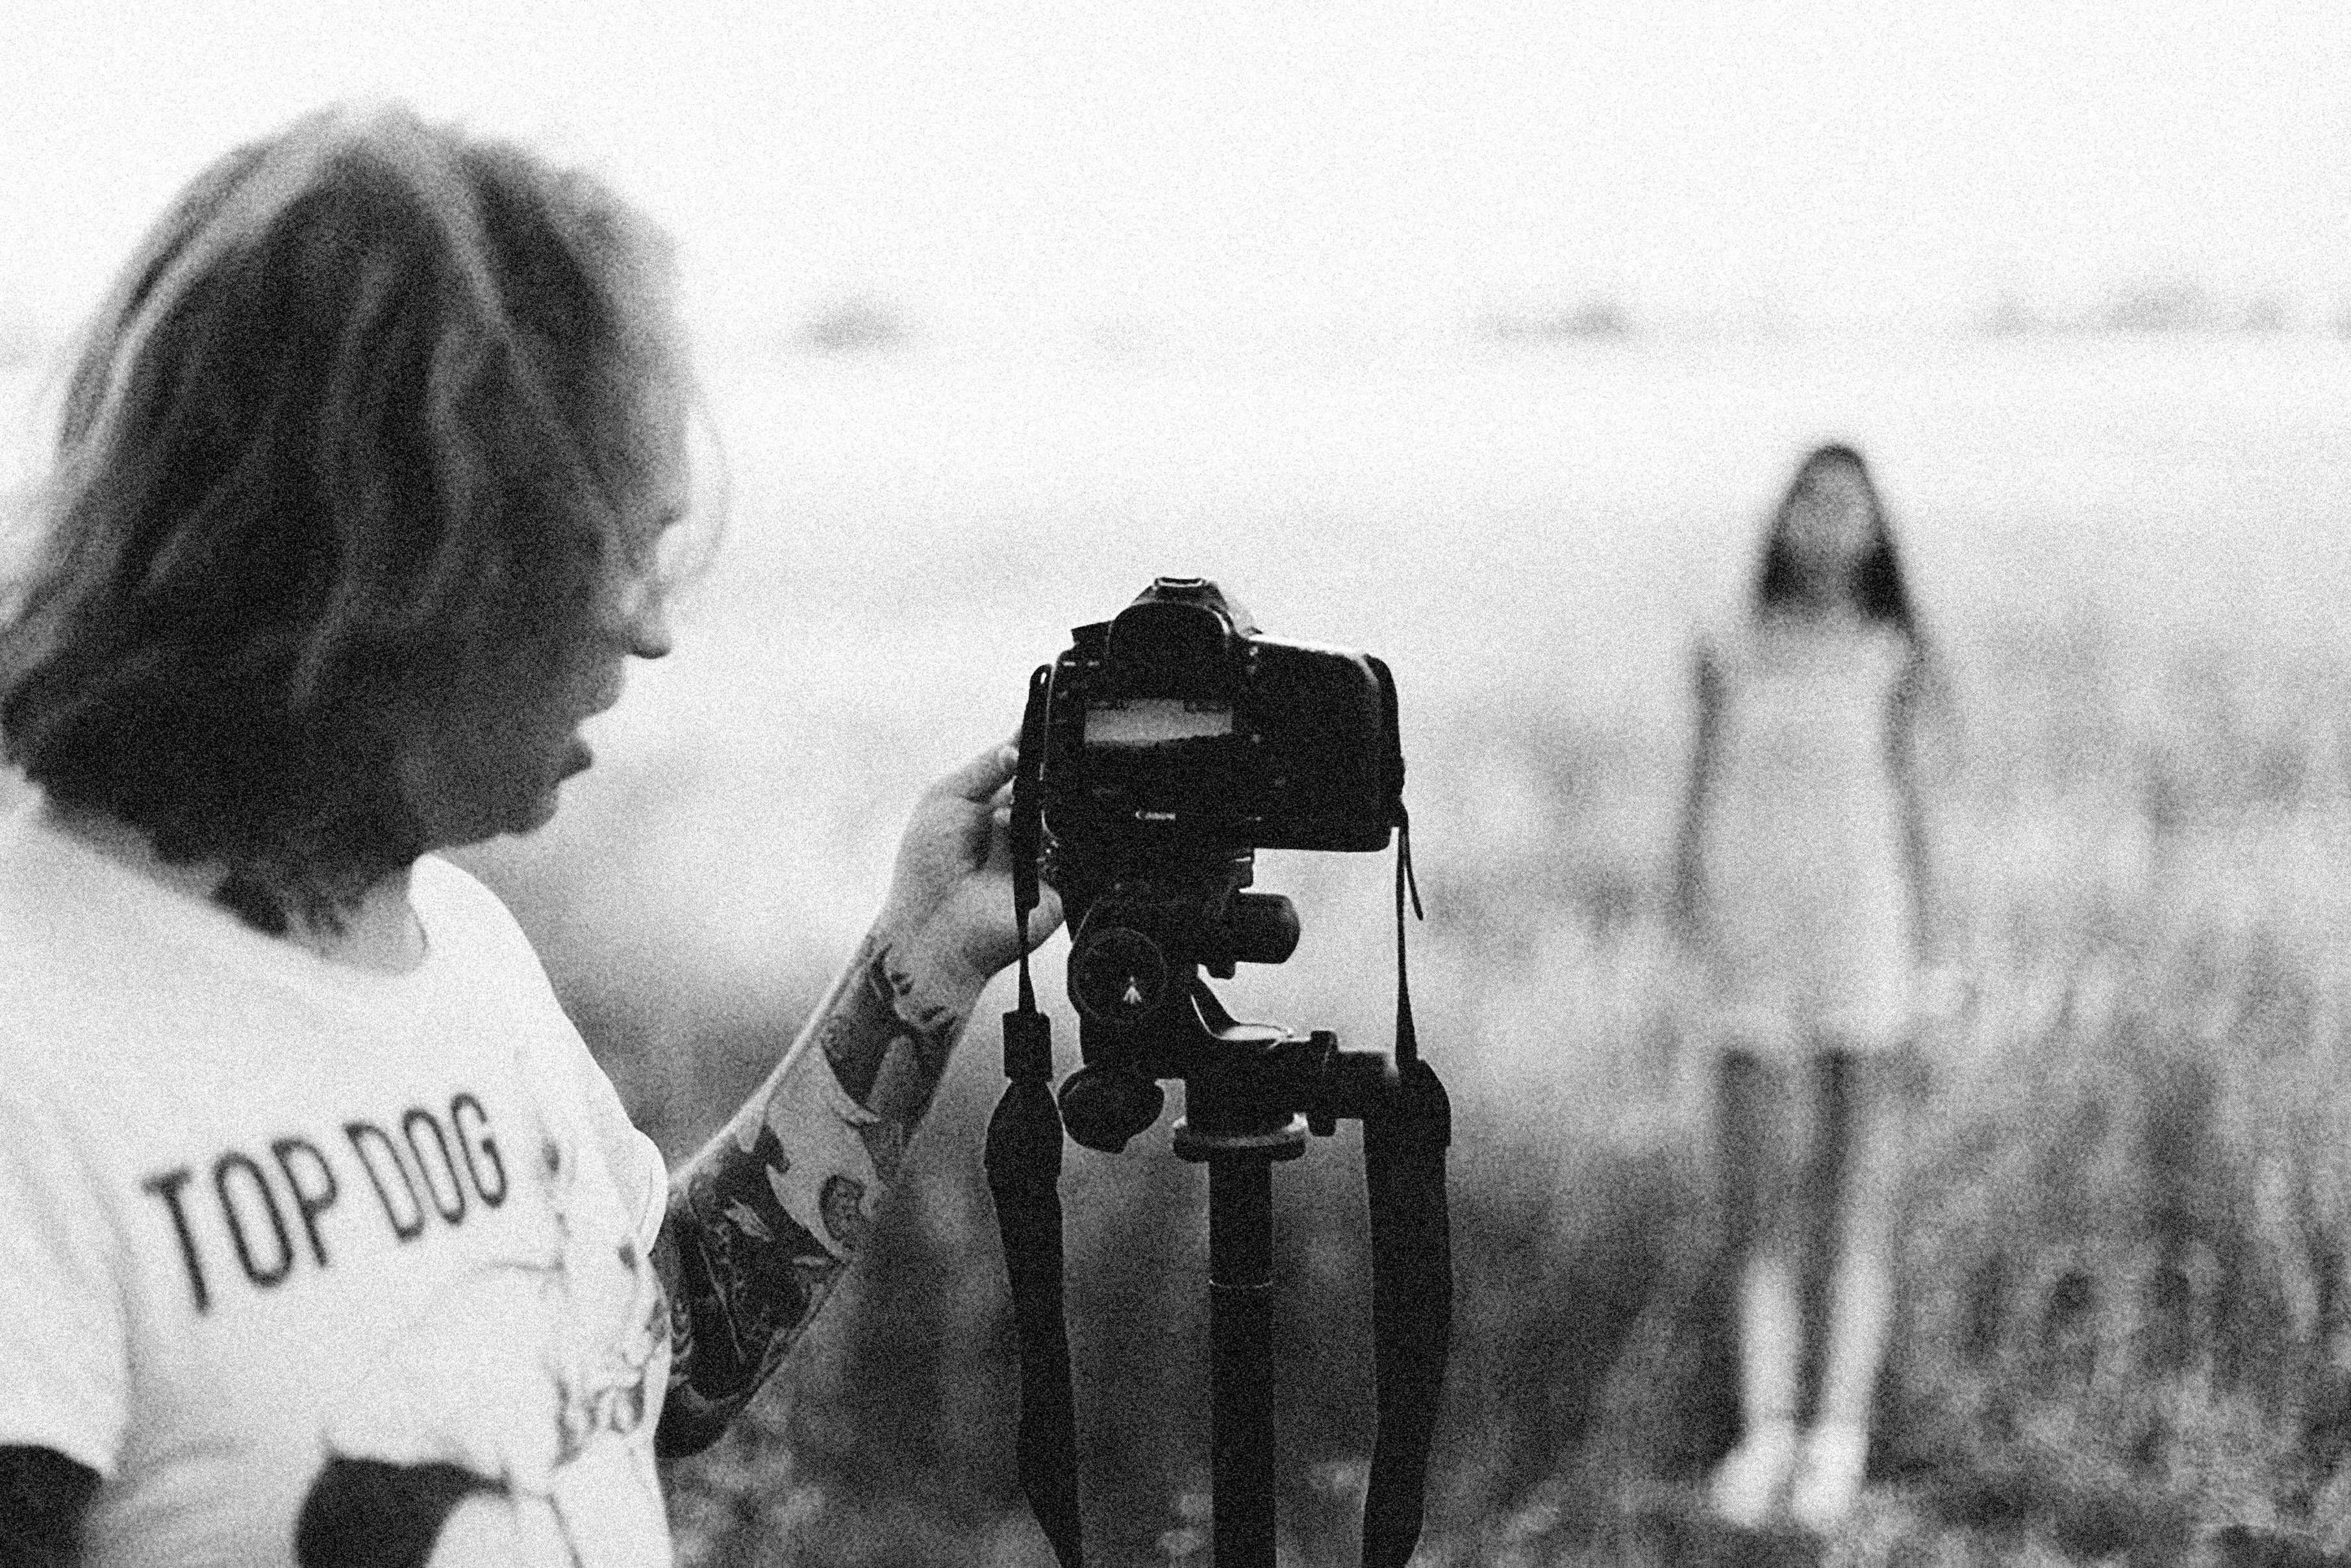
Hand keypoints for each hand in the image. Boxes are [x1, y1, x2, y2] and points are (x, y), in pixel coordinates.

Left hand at [875, 738, 1063, 1000]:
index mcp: (994, 805)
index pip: (1026, 768)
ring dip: (1033, 811)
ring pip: (1060, 815)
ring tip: (1002, 824)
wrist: (932, 928)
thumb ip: (983, 768)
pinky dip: (1044, 843)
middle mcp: (1021, 828)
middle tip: (1019, 775)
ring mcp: (1040, 856)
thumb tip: (1017, 744)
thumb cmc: (926, 868)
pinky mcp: (1058, 885)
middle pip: (1048, 786)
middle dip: (1036, 777)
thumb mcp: (944, 799)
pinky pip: (1069, 852)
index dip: (1035, 745)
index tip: (1043, 718)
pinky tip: (1018, 846)